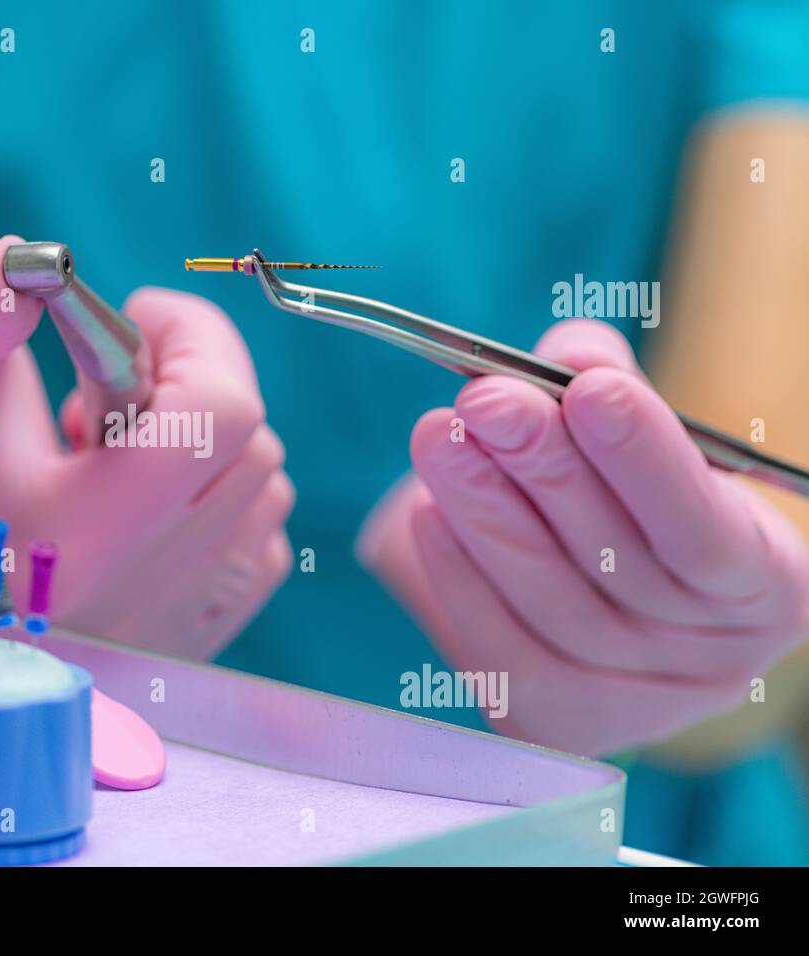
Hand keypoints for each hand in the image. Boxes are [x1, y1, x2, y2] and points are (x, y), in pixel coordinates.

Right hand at [0, 236, 292, 658]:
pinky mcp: (176, 640)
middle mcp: (128, 607)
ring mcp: (159, 633)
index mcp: (68, 543)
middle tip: (106, 375)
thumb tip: (35, 262)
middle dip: (194, 380)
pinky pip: (257, 544)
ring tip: (106, 442)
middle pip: (250, 451)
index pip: (216, 420)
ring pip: (263, 495)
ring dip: (204, 439)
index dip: (193, 336)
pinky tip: (136, 485)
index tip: (135, 310)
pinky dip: (218, 491)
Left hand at [358, 319, 808, 755]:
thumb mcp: (642, 439)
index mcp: (766, 586)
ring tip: (439, 438)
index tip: (586, 389)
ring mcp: (636, 703)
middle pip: (617, 564)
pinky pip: (502, 651)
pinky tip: (428, 512)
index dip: (645, 459)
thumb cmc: (639, 501)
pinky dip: (460, 577)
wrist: (611, 594)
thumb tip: (566, 355)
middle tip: (484, 400)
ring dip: (486, 514)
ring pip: (552, 604)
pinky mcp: (560, 721)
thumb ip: (607, 384)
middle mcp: (713, 658)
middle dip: (543, 470)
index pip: (705, 528)